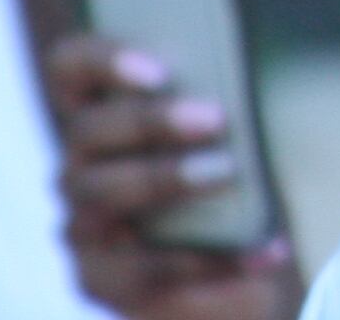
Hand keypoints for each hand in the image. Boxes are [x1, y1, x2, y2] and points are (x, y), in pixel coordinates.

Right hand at [45, 35, 303, 319]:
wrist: (226, 268)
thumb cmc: (226, 179)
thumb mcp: (222, 138)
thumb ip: (215, 108)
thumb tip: (244, 90)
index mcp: (101, 114)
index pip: (72, 67)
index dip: (103, 60)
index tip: (160, 71)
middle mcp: (78, 167)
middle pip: (88, 131)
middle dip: (149, 121)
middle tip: (216, 118)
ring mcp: (81, 226)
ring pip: (103, 195)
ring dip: (165, 178)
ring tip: (226, 174)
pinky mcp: (99, 280)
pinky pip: (145, 271)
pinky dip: (213, 260)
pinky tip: (267, 249)